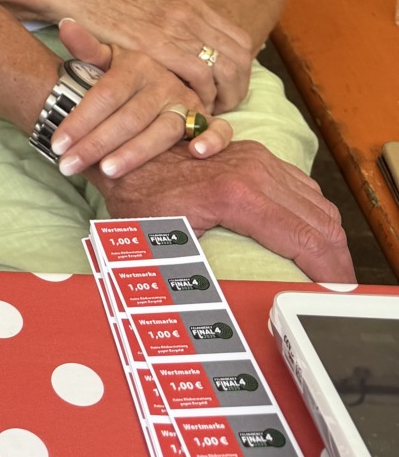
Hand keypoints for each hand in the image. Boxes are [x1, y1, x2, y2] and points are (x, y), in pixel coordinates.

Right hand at [19, 0, 250, 113]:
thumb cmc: (108, 3)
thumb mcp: (152, 7)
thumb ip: (174, 24)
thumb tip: (190, 46)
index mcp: (191, 4)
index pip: (240, 40)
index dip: (241, 70)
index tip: (228, 89)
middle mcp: (189, 14)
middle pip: (240, 56)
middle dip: (238, 88)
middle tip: (223, 107)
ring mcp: (175, 26)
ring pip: (225, 67)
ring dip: (223, 95)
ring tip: (208, 111)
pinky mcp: (156, 43)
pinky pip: (199, 73)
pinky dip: (202, 94)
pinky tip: (189, 106)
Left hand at [47, 19, 232, 180]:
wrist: (174, 64)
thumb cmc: (130, 70)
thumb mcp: (111, 54)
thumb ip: (88, 47)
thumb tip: (66, 24)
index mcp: (137, 66)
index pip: (104, 95)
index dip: (79, 119)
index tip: (56, 144)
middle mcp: (163, 83)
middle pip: (129, 117)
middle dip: (95, 144)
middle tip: (68, 165)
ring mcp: (187, 100)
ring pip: (164, 129)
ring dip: (136, 151)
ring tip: (108, 171)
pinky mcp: (207, 117)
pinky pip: (219, 129)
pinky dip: (211, 139)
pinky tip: (195, 152)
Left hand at [99, 141, 354, 283]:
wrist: (120, 143)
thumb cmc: (134, 196)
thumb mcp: (160, 238)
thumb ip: (189, 269)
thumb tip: (208, 314)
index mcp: (237, 195)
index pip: (306, 239)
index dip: (328, 272)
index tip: (332, 297)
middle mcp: (254, 171)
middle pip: (320, 221)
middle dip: (336, 260)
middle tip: (336, 293)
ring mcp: (256, 158)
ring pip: (316, 201)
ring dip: (328, 237)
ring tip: (328, 272)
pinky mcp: (254, 153)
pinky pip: (301, 184)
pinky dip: (314, 213)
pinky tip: (310, 237)